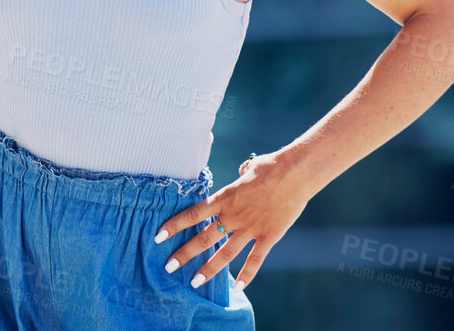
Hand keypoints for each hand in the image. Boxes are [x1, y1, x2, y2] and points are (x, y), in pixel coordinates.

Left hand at [153, 151, 313, 289]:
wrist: (296, 173)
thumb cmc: (272, 165)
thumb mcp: (249, 168)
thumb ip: (241, 175)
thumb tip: (242, 172)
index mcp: (225, 197)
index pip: (193, 214)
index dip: (174, 225)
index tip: (158, 236)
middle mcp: (233, 216)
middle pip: (203, 238)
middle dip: (184, 253)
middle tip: (169, 266)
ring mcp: (250, 228)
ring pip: (225, 254)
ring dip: (208, 269)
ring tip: (194, 282)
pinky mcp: (269, 236)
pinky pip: (255, 259)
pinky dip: (247, 275)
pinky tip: (238, 288)